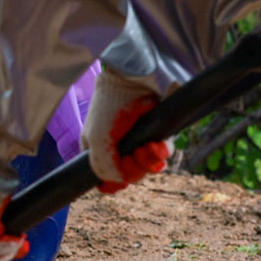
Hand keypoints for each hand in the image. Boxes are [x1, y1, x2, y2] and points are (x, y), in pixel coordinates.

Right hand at [84, 70, 170, 191]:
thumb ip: (103, 166)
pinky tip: (157, 144)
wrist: (133, 78)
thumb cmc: (110, 104)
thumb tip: (119, 182)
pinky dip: (160, 153)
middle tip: (132, 155)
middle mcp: (120, 147)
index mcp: (99, 148)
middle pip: (130, 175)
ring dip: (148, 162)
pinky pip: (163, 153)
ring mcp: (139, 141)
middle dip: (133, 170)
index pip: (107, 178)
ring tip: (148, 148)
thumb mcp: (97, 138)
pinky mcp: (158, 134)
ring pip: (148, 167)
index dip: (113, 183)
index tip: (117, 179)